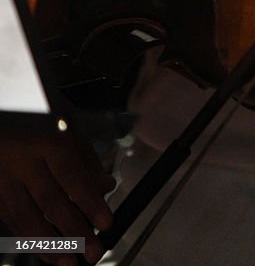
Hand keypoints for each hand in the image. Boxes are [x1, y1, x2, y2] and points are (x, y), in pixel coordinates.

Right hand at [0, 125, 114, 265]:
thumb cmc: (38, 140)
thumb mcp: (68, 140)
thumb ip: (88, 163)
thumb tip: (106, 186)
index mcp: (47, 143)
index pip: (71, 174)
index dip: (89, 200)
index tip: (106, 223)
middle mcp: (24, 163)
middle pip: (50, 200)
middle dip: (75, 230)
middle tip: (94, 250)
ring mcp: (5, 183)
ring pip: (28, 218)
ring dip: (53, 245)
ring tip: (73, 261)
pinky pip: (15, 226)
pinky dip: (35, 244)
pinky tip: (53, 255)